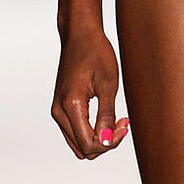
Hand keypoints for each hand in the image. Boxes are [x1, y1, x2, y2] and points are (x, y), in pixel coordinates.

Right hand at [51, 26, 129, 159]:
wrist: (79, 35)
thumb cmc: (96, 53)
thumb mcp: (108, 84)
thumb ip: (107, 116)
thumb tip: (107, 141)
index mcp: (70, 105)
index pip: (89, 144)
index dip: (111, 142)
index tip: (125, 123)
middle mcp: (59, 112)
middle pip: (83, 149)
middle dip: (106, 142)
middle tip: (122, 123)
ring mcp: (58, 111)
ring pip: (79, 144)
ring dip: (99, 139)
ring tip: (116, 121)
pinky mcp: (61, 108)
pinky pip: (76, 133)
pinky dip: (92, 132)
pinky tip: (106, 118)